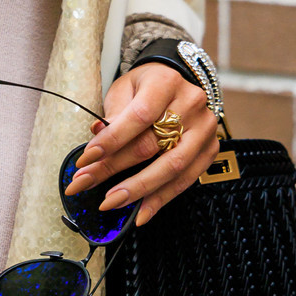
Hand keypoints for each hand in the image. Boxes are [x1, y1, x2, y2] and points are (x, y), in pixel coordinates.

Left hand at [64, 62, 219, 226]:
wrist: (177, 82)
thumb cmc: (146, 87)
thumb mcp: (125, 88)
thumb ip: (114, 112)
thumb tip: (97, 135)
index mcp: (166, 82)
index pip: (138, 116)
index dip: (111, 140)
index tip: (86, 159)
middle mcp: (191, 104)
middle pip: (151, 144)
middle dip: (113, 168)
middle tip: (85, 183)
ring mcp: (205, 129)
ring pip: (172, 167)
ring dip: (138, 190)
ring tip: (111, 202)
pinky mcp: (210, 150)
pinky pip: (186, 180)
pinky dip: (161, 199)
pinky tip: (141, 213)